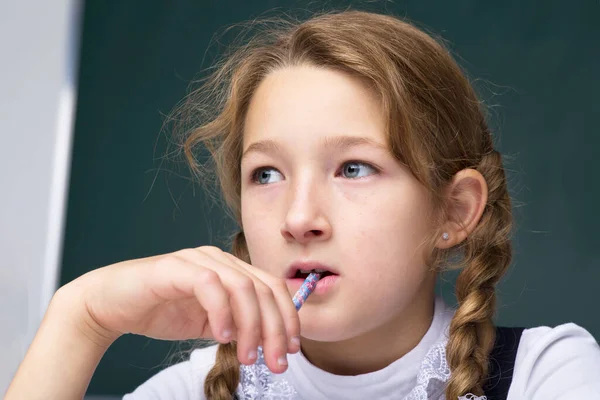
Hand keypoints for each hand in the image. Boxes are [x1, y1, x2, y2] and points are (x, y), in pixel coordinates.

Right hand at [59, 246, 299, 372]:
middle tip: (277, 362)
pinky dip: (222, 312)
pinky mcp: (176, 268)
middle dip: (276, 328)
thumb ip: (237, 325)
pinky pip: (209, 285)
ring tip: (248, 356)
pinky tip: (222, 337)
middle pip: (263, 289)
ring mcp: (198, 261)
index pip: (272, 288)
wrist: (111, 305)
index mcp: (231, 270)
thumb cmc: (160, 311)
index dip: (288, 317)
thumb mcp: (209, 323)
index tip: (292, 349)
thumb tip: (268, 342)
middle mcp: (219, 260)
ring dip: (251, 325)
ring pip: (242, 286)